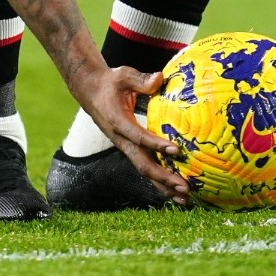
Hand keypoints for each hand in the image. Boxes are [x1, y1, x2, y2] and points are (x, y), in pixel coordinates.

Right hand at [73, 64, 190, 203]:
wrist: (90, 92)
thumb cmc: (110, 82)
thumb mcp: (123, 76)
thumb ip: (141, 80)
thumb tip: (160, 78)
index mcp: (118, 122)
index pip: (139, 137)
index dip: (156, 145)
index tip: (176, 151)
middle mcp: (121, 140)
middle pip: (142, 163)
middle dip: (163, 177)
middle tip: (184, 186)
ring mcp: (125, 147)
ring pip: (144, 171)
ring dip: (163, 186)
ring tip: (184, 199)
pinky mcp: (129, 149)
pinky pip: (144, 168)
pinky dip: (159, 182)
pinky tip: (174, 192)